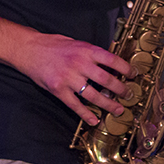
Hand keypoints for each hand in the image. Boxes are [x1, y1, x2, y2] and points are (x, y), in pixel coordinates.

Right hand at [0, 13, 130, 125]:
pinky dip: (86, 114)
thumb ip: (92, 54)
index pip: (112, 60)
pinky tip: (94, 120)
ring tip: (118, 110)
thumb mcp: (76, 43)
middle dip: (120, 89)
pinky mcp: (58, 90)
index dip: (126, 68)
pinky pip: (75, 105)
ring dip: (108, 104)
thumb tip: (111, 65)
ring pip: (93, 95)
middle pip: (106, 80)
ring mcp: (68, 78)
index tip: (134, 74)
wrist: (29, 49)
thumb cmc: (53, 45)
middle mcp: (79, 64)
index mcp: (86, 50)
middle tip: (129, 95)